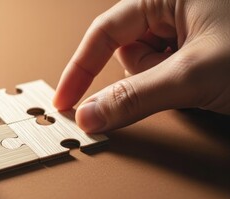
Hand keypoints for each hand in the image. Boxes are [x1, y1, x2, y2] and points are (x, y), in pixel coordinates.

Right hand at [53, 0, 229, 132]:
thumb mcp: (191, 74)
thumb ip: (135, 96)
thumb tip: (90, 114)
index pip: (104, 33)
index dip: (80, 69)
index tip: (65, 100)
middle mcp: (171, 8)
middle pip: (127, 53)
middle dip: (146, 75)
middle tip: (176, 81)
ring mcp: (185, 28)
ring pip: (146, 67)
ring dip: (165, 82)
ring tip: (201, 78)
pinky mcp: (195, 49)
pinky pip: (166, 73)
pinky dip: (178, 85)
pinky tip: (208, 81)